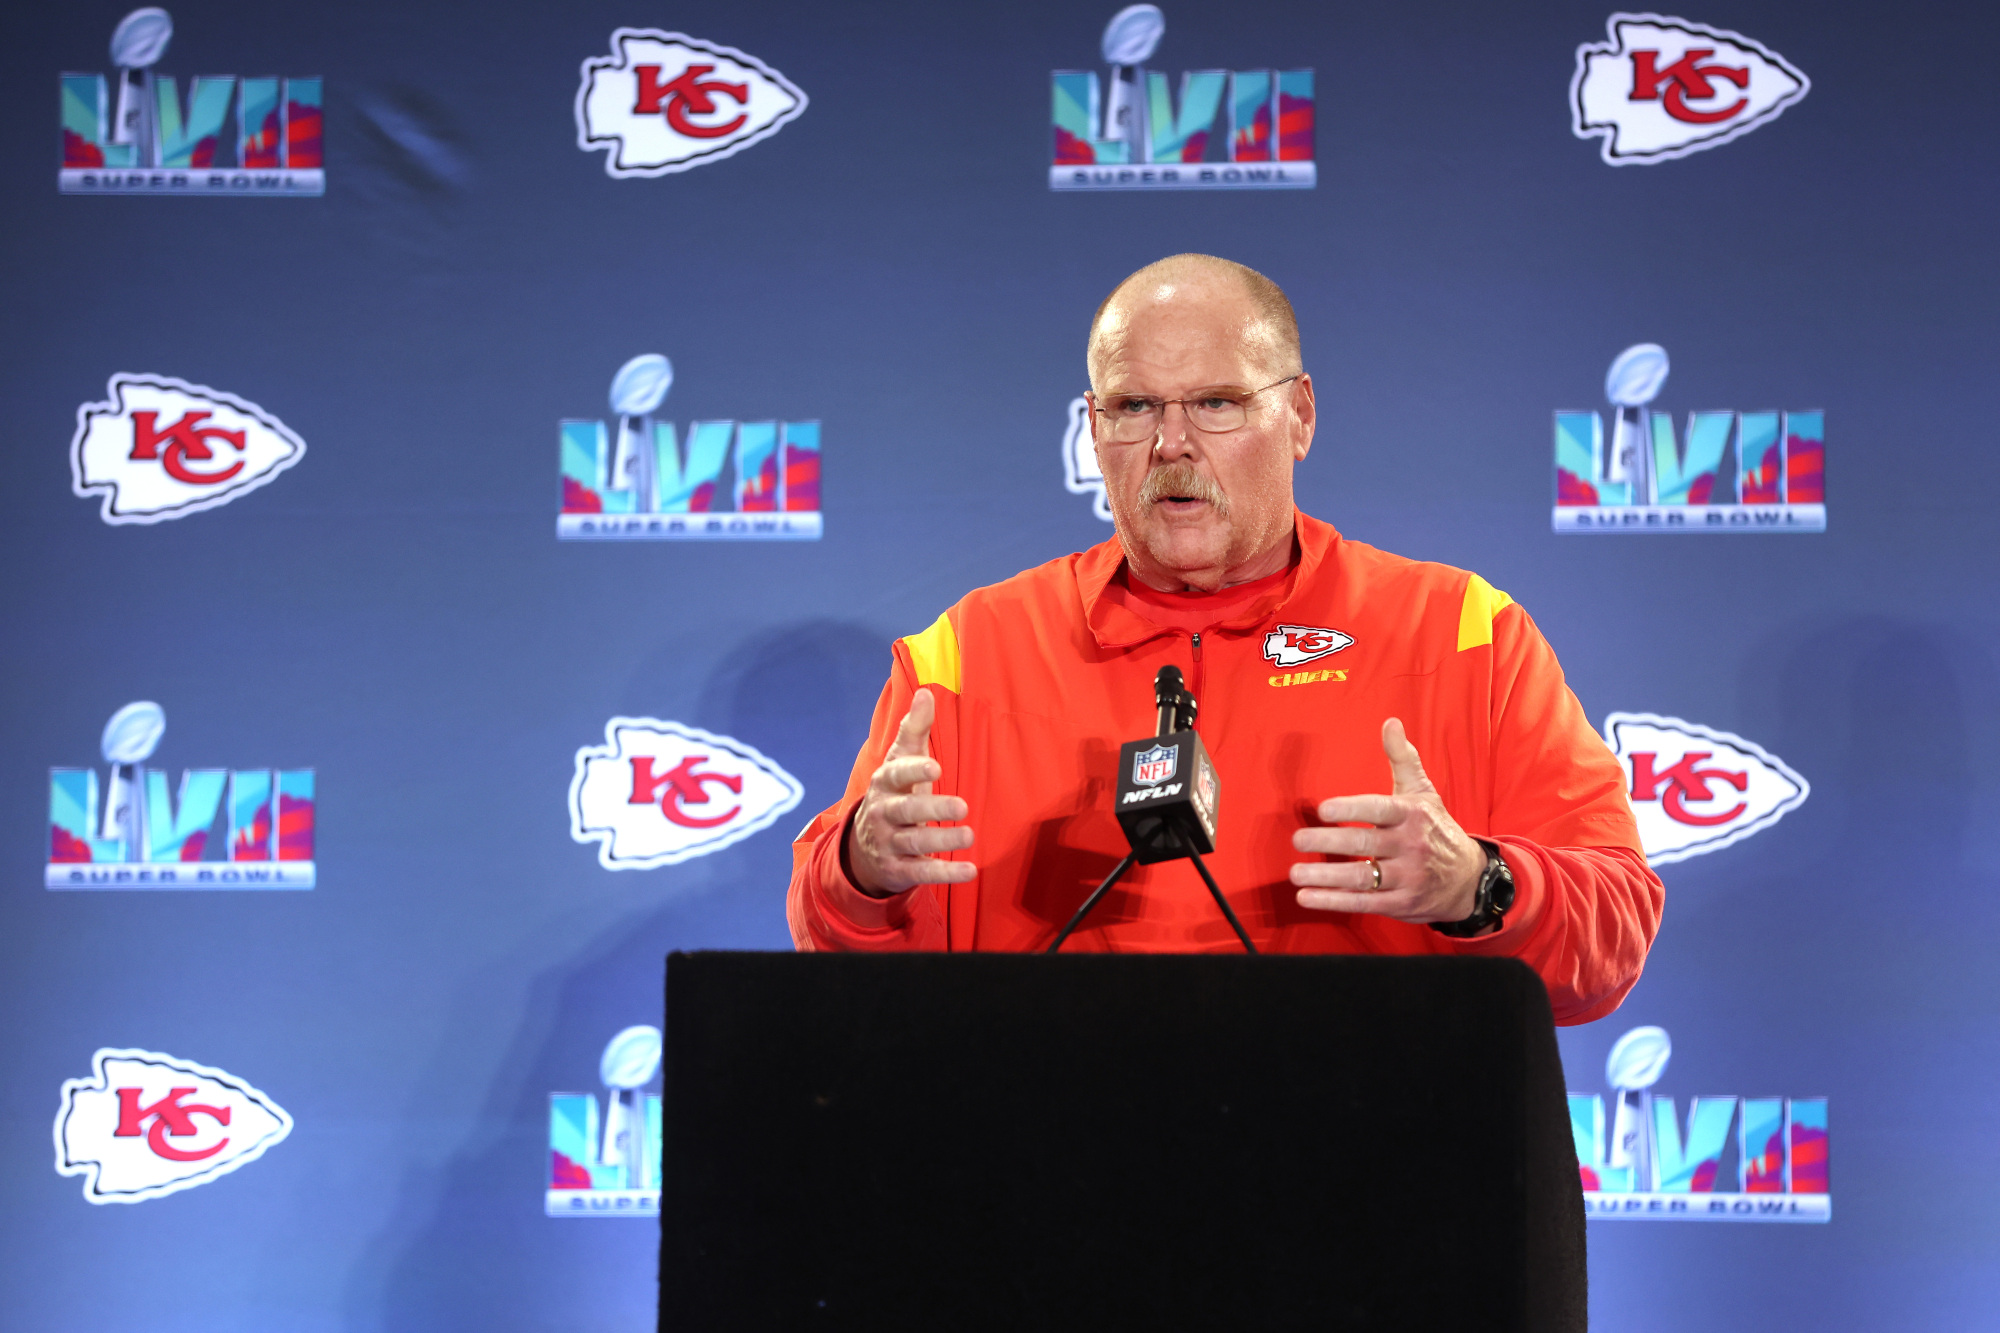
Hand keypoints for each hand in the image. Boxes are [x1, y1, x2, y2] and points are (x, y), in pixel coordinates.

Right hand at [845, 688, 976, 896]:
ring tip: (969, 835)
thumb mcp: (900, 762)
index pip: (896, 775)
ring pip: (915, 843)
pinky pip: (922, 873)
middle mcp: (884, 814)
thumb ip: (914, 730)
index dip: (914, 770)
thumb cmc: (895, 795)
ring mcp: (890, 843)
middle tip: (962, 807)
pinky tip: (970, 870)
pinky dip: (945, 873)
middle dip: (932, 809)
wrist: (863, 847)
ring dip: (942, 841)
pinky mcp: (900, 870)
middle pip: (906, 811)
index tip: (935, 767)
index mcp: (885, 784)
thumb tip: (926, 692)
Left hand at [1290, 718, 1486, 924]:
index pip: (1378, 809)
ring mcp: (1407, 877)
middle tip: (1298, 840)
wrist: (1469, 879)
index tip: (1323, 809)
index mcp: (1412, 814)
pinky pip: (1363, 902)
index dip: (1351, 809)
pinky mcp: (1401, 903)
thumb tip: (1390, 722)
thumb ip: (1403, 758)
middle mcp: (1410, 845)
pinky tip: (1307, 896)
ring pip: (1361, 877)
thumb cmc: (1437, 829)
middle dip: (1328, 842)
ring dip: (1325, 877)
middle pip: (1364, 844)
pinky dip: (1333, 901)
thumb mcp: (1424, 792)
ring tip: (1295, 872)